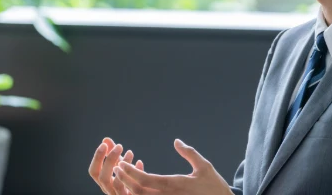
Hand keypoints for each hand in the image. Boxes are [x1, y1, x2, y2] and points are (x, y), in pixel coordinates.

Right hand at [89, 137, 144, 193]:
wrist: (142, 192)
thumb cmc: (129, 181)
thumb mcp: (120, 167)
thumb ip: (112, 155)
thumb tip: (105, 139)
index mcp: (104, 183)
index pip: (94, 172)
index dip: (97, 158)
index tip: (104, 144)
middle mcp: (109, 191)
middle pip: (103, 178)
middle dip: (110, 160)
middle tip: (119, 146)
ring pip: (117, 184)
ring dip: (123, 166)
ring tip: (130, 152)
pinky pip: (133, 189)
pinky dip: (135, 174)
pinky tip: (139, 162)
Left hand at [113, 139, 232, 194]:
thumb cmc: (214, 188)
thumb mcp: (204, 167)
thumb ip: (189, 153)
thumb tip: (176, 141)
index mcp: (174, 185)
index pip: (145, 180)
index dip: (130, 172)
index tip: (121, 164)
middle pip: (138, 191)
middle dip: (124, 180)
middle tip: (116, 170)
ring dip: (129, 190)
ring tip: (122, 178)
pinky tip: (137, 189)